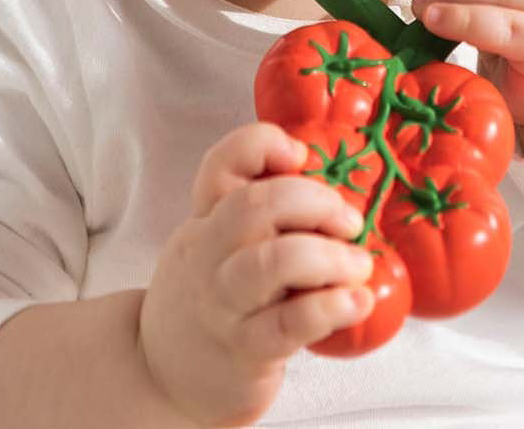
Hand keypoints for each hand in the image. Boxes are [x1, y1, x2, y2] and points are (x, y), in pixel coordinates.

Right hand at [138, 121, 374, 425]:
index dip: (263, 145)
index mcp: (206, 220)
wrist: (164, 378)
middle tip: (349, 220)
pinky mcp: (246, 351)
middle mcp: (209, 255)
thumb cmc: (211, 299)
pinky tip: (357, 301)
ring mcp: (224, 304)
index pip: (222, 164)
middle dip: (314, 201)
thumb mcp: (218, 245)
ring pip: (272, 262)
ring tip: (358, 264)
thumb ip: (259, 215)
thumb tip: (333, 192)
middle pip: (254, 206)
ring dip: (329, 256)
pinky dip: (331, 307)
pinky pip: (289, 324)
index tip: (301, 154)